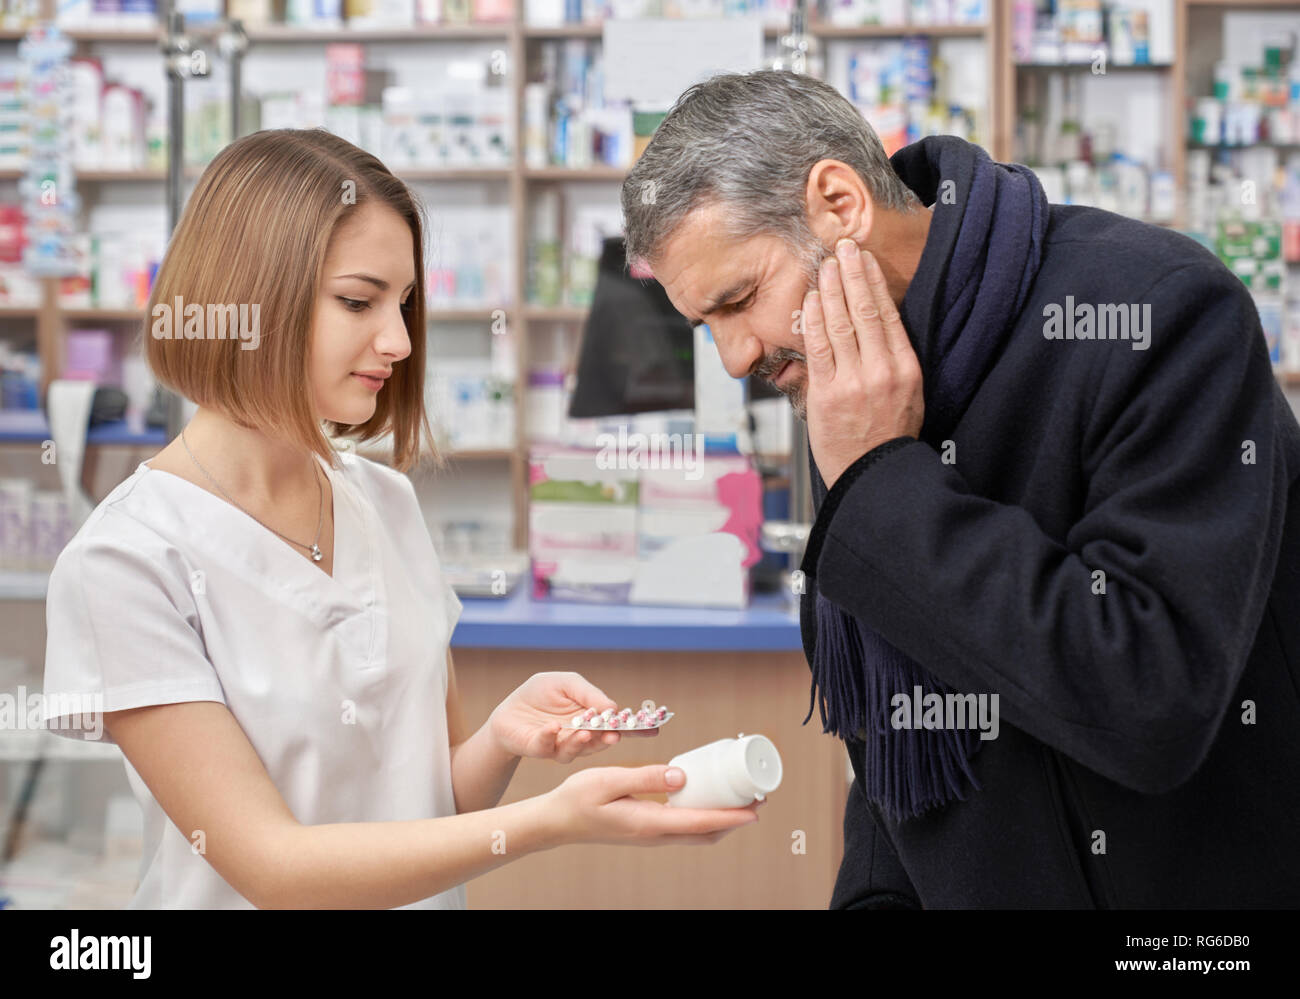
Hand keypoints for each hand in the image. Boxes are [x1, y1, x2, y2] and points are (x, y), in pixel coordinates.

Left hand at [488, 671, 656, 762]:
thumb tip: (613, 708)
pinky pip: (548, 746)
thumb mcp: (567, 683)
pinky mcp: (540, 749)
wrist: (509, 710)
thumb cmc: (541, 694)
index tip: (654, 728)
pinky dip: (551, 737)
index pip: (619, 725)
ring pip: (578, 749)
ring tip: (586, 732)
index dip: (637, 728)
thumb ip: (589, 693)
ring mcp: (562, 746)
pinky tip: (553, 727)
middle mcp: (582, 737)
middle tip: (615, 734)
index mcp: (593, 721)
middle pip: (602, 742)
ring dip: (583, 742)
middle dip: (609, 738)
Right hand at [544, 765, 761, 846]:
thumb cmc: (578, 798)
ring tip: (739, 797)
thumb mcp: (609, 780)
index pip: (700, 822)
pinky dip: (703, 816)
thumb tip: (682, 775)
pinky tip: (705, 797)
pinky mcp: (647, 830)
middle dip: (735, 820)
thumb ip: (645, 777)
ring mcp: (651, 835)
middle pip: (706, 834)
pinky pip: (683, 827)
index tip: (755, 809)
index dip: (732, 817)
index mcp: (649, 823)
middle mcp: (655, 835)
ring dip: (722, 819)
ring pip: (697, 834)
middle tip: (757, 798)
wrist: (557, 821)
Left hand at [799, 239, 923, 488]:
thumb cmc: (889, 435)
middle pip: (865, 311)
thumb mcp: (909, 394)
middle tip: (844, 247)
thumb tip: (878, 324)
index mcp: (906, 368)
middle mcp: (882, 371)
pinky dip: (815, 320)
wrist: (876, 475)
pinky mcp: (827, 394)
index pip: (888, 315)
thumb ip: (894, 360)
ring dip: (831, 289)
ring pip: (841, 324)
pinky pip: (818, 348)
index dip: (874, 283)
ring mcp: (853, 381)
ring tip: (825, 265)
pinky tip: (811, 300)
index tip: (865, 260)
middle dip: (853, 275)